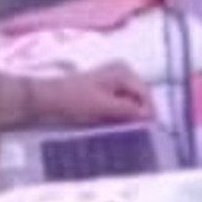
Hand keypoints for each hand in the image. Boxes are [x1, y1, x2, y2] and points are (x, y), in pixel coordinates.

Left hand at [25, 65, 153, 125]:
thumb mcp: (104, 106)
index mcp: (122, 71)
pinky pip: (123, 99)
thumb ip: (128, 110)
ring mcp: (114, 77)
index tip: (151, 129)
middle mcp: (122, 70)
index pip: (145, 93)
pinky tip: (117, 120)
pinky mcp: (107, 85)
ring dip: (132, 113)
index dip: (150, 111)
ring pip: (132, 99)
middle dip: (141, 112)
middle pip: (141, 95)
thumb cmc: (75, 100)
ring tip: (127, 127)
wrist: (49, 97)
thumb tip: (149, 116)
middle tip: (139, 131)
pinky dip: (123, 110)